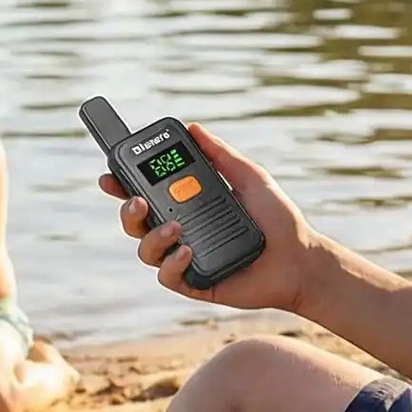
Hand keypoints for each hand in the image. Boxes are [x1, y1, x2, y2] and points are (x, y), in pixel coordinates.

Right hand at [100, 122, 319, 314]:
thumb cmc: (278, 219)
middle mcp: (180, 231)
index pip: (146, 192)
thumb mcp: (249, 177)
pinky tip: (188, 250)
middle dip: (127, 210)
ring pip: (145, 250)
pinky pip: (166, 276)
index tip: (111, 175)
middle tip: (138, 201)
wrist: (300, 259)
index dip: (122, 185)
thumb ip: (220, 155)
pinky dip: (171, 262)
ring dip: (152, 236)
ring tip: (176, 227)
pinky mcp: (194, 282)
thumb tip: (193, 128)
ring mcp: (184, 258)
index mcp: (188, 204)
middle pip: (135, 222)